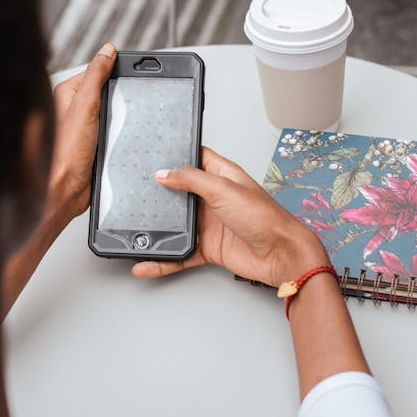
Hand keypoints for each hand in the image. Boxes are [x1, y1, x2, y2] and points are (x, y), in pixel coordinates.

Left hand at [46, 43, 115, 223]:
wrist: (65, 190)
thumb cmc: (66, 152)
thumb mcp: (85, 106)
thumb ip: (95, 76)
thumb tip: (107, 51)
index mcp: (67, 93)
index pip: (97, 71)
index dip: (114, 73)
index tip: (130, 76)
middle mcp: (74, 108)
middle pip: (108, 92)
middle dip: (119, 99)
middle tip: (120, 110)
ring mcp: (85, 126)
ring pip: (113, 113)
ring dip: (121, 120)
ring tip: (117, 129)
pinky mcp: (94, 143)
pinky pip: (114, 131)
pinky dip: (120, 134)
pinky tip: (119, 140)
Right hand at [131, 147, 327, 287]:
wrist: (281, 256)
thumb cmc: (265, 218)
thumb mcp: (223, 189)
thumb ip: (191, 179)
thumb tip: (164, 174)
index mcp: (221, 176)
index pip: (196, 159)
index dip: (177, 155)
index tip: (155, 154)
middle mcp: (214, 198)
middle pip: (180, 192)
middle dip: (160, 193)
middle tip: (135, 190)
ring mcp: (210, 224)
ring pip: (177, 224)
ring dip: (159, 228)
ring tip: (135, 228)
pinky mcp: (208, 248)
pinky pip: (180, 253)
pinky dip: (163, 260)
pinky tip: (147, 263)